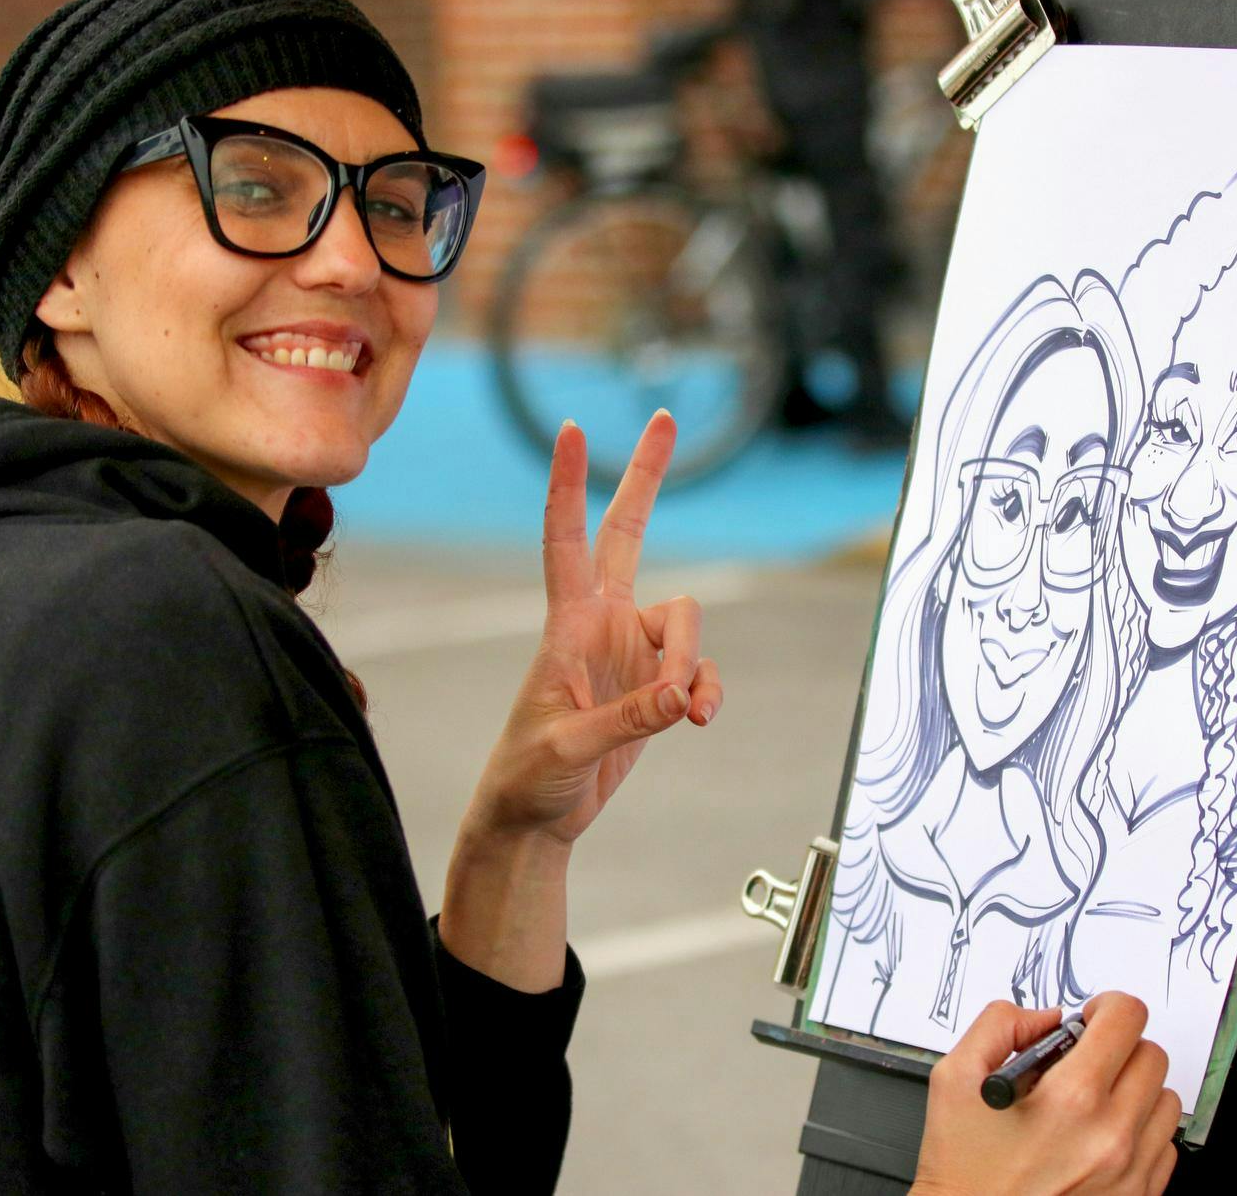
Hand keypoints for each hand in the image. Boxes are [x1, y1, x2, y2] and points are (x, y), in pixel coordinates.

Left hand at [469, 412, 724, 845]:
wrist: (536, 817)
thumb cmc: (530, 777)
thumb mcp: (569, 748)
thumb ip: (629, 718)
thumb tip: (684, 696)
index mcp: (567, 626)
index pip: (566, 540)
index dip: (568, 486)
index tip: (572, 429)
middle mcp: (602, 623)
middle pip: (629, 532)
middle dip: (646, 477)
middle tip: (663, 418)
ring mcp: (631, 650)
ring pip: (687, 623)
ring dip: (695, 665)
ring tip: (687, 714)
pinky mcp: (654, 684)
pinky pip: (698, 671)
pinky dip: (706, 691)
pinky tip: (699, 720)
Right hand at [911, 995, 1180, 1195]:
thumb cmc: (963, 1169)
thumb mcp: (955, 1079)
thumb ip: (999, 1025)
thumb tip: (1045, 1018)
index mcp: (1071, 1099)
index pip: (1127, 1018)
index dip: (1106, 1006)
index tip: (1092, 1018)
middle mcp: (1111, 1136)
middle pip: (1152, 1055)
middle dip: (1118, 1046)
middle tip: (1085, 1060)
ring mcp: (1131, 1172)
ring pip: (1165, 1099)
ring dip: (1134, 1088)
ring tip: (1093, 1102)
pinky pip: (1165, 1144)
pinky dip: (1139, 1130)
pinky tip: (1099, 1135)